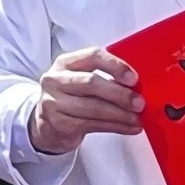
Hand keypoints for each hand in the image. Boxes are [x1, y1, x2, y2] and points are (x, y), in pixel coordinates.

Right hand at [26, 46, 142, 153]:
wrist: (45, 124)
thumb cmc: (70, 98)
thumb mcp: (80, 80)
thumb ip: (104, 78)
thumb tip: (137, 87)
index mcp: (65, 63)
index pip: (93, 56)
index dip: (115, 66)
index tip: (134, 79)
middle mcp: (55, 80)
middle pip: (91, 83)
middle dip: (120, 94)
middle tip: (139, 102)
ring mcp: (54, 103)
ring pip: (93, 108)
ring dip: (121, 115)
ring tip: (137, 118)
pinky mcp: (59, 123)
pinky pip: (93, 125)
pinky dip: (115, 127)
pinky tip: (128, 127)